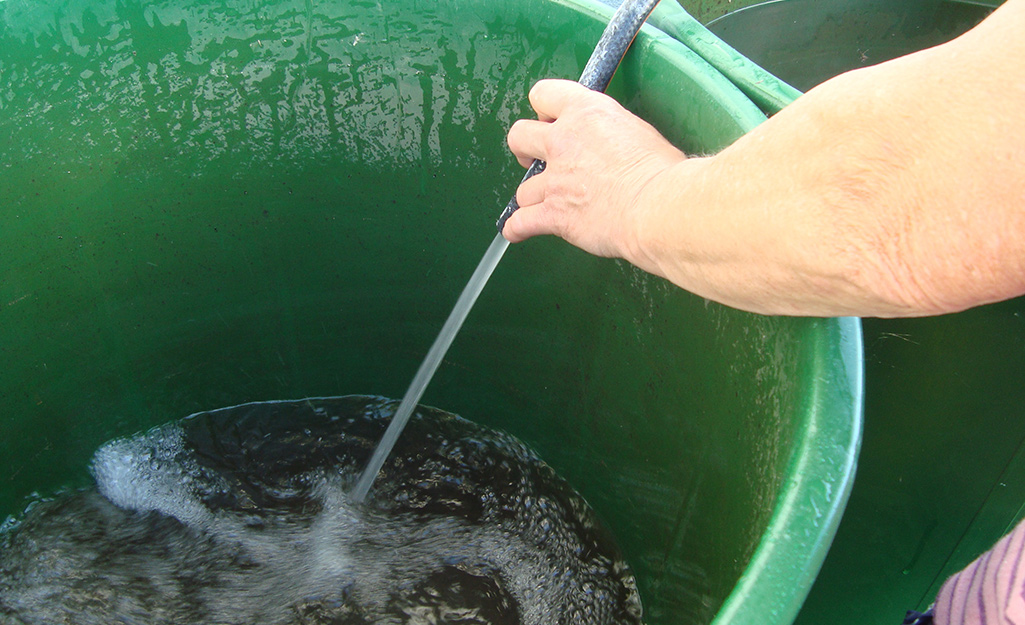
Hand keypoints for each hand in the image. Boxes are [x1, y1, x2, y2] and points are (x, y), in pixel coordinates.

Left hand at [504, 79, 685, 261]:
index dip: (544, 110)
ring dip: (533, 198)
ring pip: (523, 189)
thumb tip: (610, 146)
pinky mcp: (553, 214)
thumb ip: (611, 133)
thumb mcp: (638, 131)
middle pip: (519, 136)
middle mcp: (564, 142)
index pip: (544, 94)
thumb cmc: (662, 173)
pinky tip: (519, 231)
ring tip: (547, 205)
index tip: (549, 122)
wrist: (658, 206)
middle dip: (524, 150)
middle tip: (536, 160)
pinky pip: (520, 222)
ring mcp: (555, 180)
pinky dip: (518, 229)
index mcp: (586, 113)